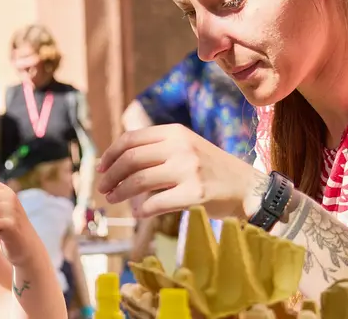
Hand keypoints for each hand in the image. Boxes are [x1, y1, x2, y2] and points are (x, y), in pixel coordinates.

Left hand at [95, 124, 266, 218]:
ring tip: (114, 200)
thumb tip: (115, 163)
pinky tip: (139, 213)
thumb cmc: (210, 170)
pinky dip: (141, 210)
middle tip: (103, 189)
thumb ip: (157, 150)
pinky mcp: (195, 194)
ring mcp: (188, 170)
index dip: (110, 154)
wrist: (247, 187)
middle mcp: (181, 147)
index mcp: (175, 132)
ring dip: (120, 193)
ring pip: (139, 181)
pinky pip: (156, 203)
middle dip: (110, 176)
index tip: (100, 168)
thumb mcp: (186, 148)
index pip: (131, 139)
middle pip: (131, 160)